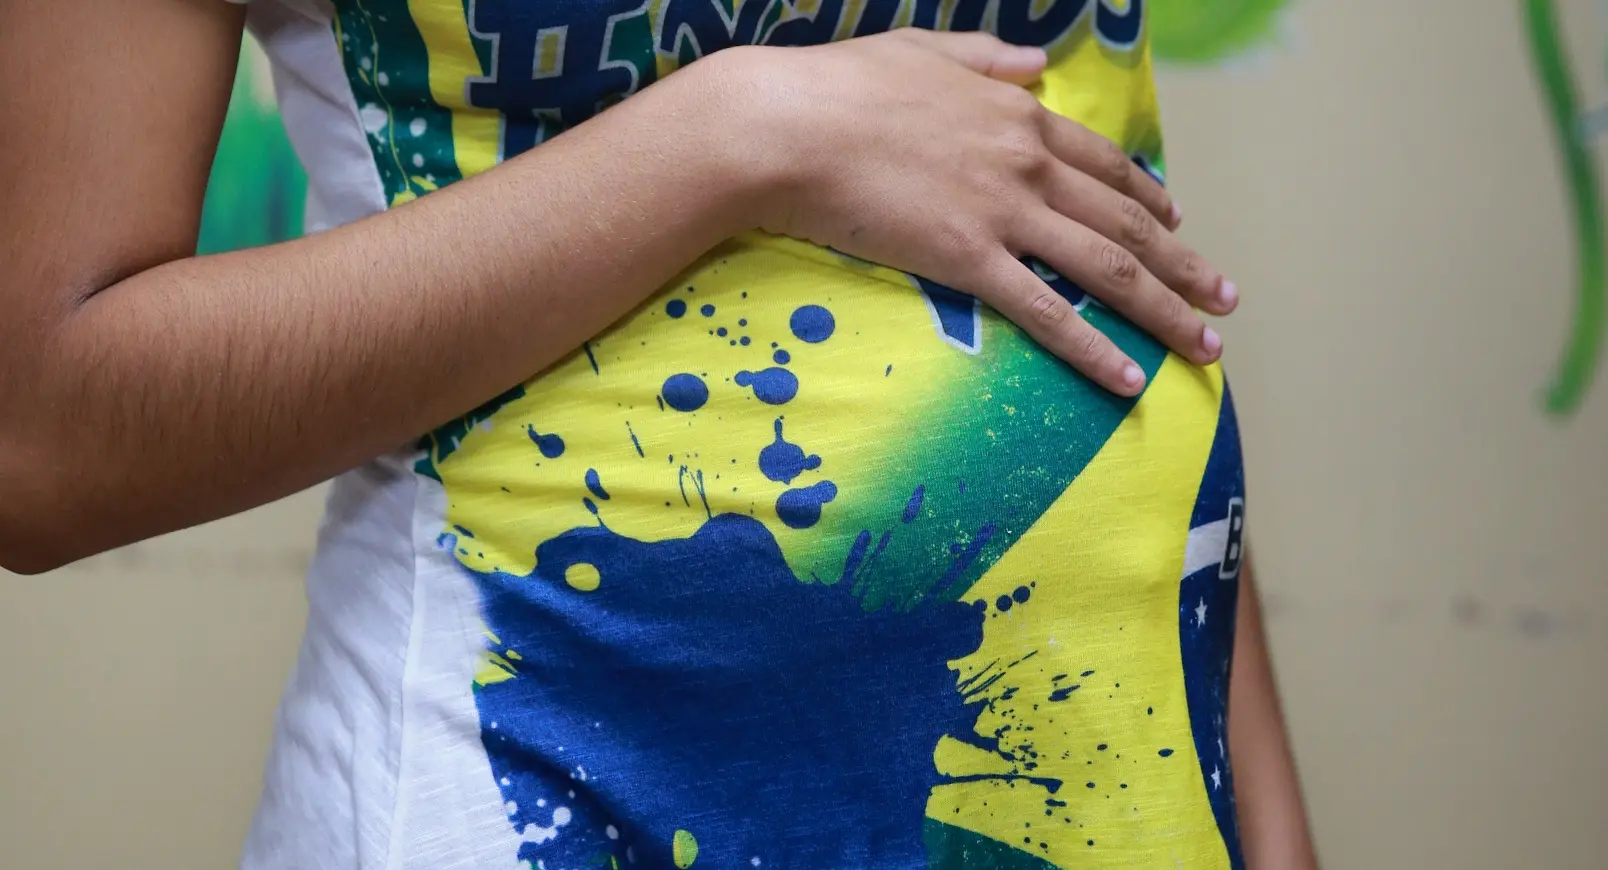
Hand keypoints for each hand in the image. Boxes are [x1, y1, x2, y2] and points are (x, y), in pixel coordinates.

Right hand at [713, 29, 1236, 395]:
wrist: (787, 127)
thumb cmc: (840, 85)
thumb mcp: (923, 51)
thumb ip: (986, 58)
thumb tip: (1032, 63)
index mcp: (1019, 115)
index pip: (1105, 164)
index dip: (1150, 197)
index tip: (1179, 223)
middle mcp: (1028, 165)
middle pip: (1127, 223)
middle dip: (1185, 264)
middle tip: (1226, 297)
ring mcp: (1004, 214)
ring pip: (1109, 270)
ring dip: (1166, 311)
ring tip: (1205, 346)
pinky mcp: (969, 261)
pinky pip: (1047, 313)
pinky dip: (1094, 349)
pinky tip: (1128, 379)